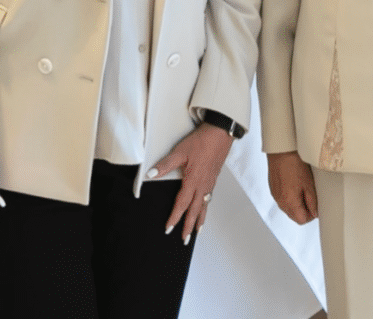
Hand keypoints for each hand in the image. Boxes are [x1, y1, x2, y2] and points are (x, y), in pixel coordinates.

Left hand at [149, 123, 234, 244]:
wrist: (220, 133)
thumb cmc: (202, 142)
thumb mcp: (180, 152)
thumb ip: (165, 165)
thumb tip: (151, 174)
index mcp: (193, 181)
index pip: (181, 204)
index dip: (175, 217)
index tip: (169, 228)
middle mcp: (202, 185)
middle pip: (195, 211)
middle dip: (189, 226)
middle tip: (185, 239)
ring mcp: (210, 182)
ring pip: (204, 206)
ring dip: (199, 220)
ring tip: (197, 231)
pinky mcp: (214, 178)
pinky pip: (209, 198)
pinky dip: (206, 208)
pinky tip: (204, 207)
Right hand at [267, 151, 316, 223]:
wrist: (281, 149)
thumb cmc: (294, 163)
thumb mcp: (309, 183)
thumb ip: (312, 202)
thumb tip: (315, 213)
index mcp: (289, 202)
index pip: (301, 220)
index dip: (311, 215)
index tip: (315, 206)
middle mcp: (279, 201)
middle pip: (294, 216)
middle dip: (303, 210)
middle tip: (310, 196)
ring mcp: (275, 195)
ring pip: (288, 208)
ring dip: (296, 204)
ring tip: (302, 188)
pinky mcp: (273, 188)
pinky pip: (282, 199)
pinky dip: (289, 197)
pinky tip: (294, 184)